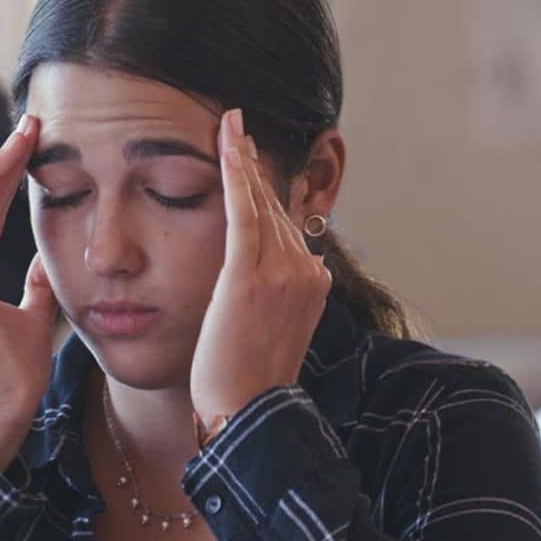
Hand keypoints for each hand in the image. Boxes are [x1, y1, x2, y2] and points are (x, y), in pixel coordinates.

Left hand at [189, 109, 331, 427]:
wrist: (246, 414)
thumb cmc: (248, 384)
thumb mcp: (273, 332)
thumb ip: (277, 297)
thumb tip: (281, 277)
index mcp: (313, 285)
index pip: (286, 226)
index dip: (266, 191)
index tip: (252, 158)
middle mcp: (305, 272)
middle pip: (276, 209)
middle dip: (254, 168)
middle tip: (235, 127)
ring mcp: (281, 272)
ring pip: (261, 204)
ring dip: (243, 162)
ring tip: (230, 125)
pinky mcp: (249, 276)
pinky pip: (243, 212)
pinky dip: (236, 173)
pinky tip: (227, 141)